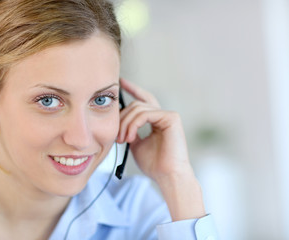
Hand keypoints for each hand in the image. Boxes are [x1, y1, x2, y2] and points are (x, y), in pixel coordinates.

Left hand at [117, 78, 205, 220]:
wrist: (167, 176)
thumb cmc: (153, 165)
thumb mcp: (136, 145)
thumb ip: (131, 130)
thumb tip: (120, 121)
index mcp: (156, 121)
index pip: (143, 100)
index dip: (132, 89)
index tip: (120, 82)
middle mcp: (163, 116)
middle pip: (136, 104)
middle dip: (122, 118)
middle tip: (117, 137)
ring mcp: (168, 115)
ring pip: (138, 108)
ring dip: (126, 124)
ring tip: (123, 140)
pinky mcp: (171, 117)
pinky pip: (145, 114)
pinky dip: (134, 124)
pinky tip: (131, 137)